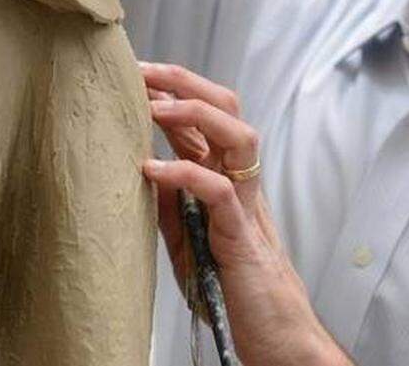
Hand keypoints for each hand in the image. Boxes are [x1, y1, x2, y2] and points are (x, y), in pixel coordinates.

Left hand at [139, 63, 352, 365]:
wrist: (275, 338)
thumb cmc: (232, 291)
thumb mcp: (188, 237)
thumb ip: (171, 200)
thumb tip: (141, 162)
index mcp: (225, 179)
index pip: (203, 117)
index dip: (171, 89)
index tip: (132, 73)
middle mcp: (240, 183)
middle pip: (228, 108)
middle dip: (184, 81)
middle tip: (141, 71)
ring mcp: (246, 206)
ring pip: (238, 135)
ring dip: (195, 113)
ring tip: (152, 107)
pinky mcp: (243, 237)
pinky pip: (221, 191)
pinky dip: (186, 172)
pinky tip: (152, 167)